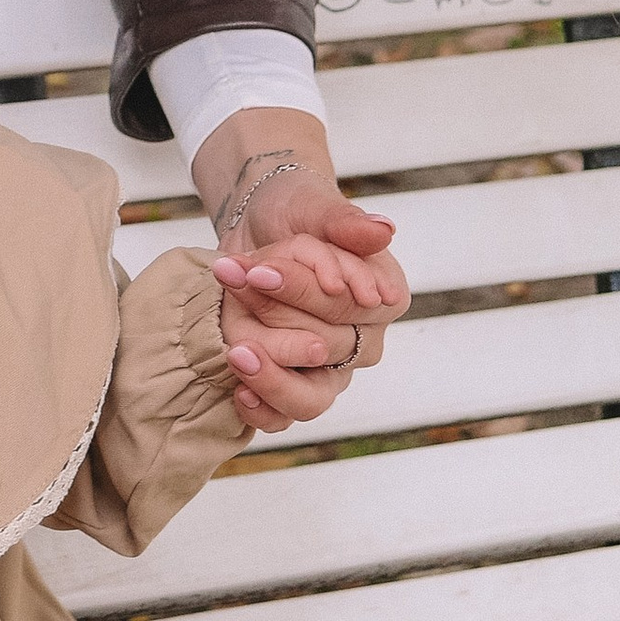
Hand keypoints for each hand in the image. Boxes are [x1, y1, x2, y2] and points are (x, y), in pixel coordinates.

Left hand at [195, 109, 409, 435]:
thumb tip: (382, 230)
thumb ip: (344, 221)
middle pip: (324, 345)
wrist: (258, 227)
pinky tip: (241, 392)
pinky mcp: (296, 386)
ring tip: (236, 350)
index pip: (350, 306)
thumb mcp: (313, 205)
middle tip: (233, 282)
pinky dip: (264, 408)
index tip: (262, 271)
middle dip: (273, 312)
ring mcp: (330, 370)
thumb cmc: (295, 213)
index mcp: (386, 298)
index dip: (305, 291)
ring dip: (269, 372)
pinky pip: (286, 415)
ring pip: (311, 396)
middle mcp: (364, 342)